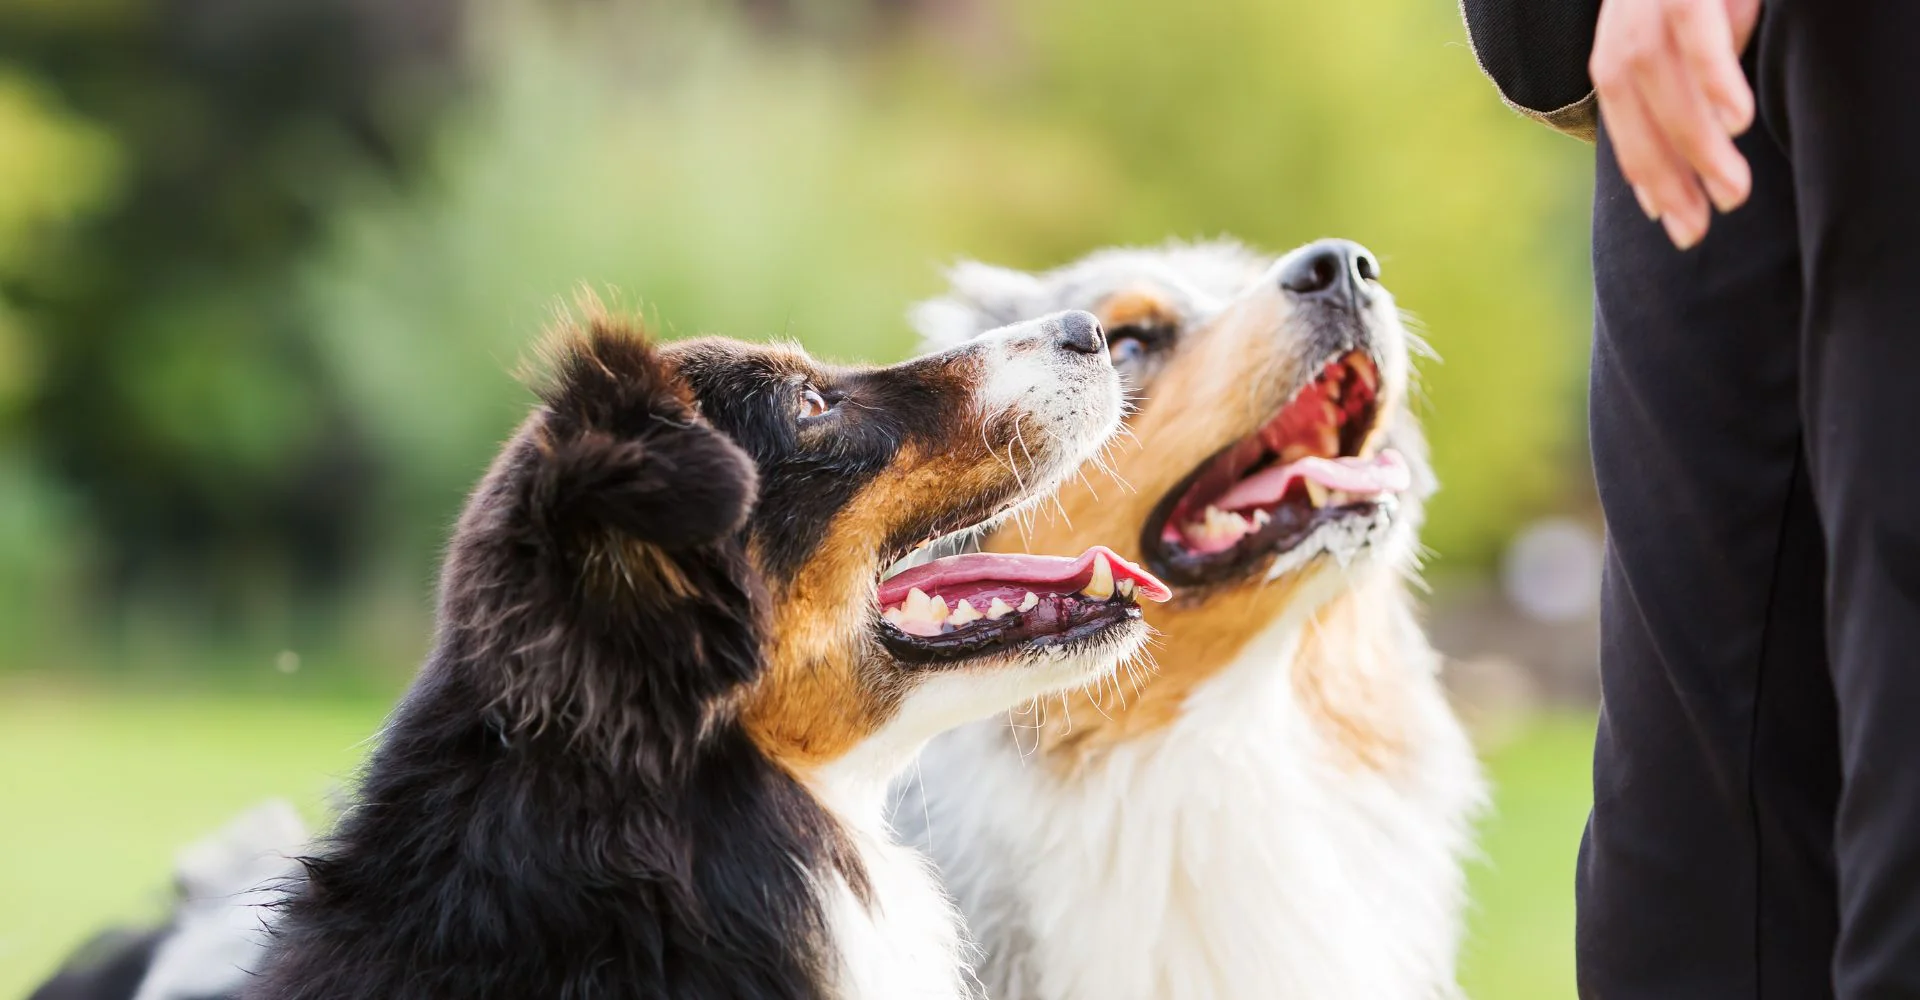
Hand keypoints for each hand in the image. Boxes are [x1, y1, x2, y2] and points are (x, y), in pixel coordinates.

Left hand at [1590, 0, 1761, 248]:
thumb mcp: (1703, 13)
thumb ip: (1701, 61)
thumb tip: (1718, 121)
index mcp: (1622, 25)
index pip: (1623, 108)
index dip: (1644, 165)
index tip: (1672, 219)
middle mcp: (1625, 8)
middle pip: (1627, 96)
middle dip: (1662, 169)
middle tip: (1700, 229)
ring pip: (1657, 71)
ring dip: (1693, 139)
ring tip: (1732, 191)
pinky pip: (1692, 23)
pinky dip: (1713, 75)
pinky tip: (1737, 122)